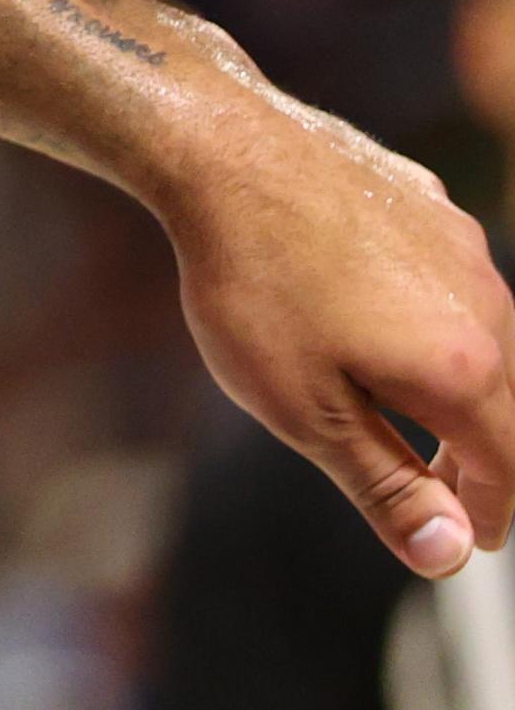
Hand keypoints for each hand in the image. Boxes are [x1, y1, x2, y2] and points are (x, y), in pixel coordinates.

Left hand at [159, 92, 514, 576]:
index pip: (507, 469)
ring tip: (403, 414)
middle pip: (505, 407)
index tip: (463, 539)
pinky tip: (376, 322)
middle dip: (476, 459)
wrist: (224, 154)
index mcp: (467, 370)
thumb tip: (451, 555)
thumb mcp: (307, 412)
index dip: (486, 514)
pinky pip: (451, 283)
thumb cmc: (253, 289)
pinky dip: (430, 322)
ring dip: (453, 388)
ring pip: (484, 341)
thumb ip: (386, 485)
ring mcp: (465, 250)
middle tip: (437, 493)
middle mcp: (489, 306)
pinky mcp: (433, 209)